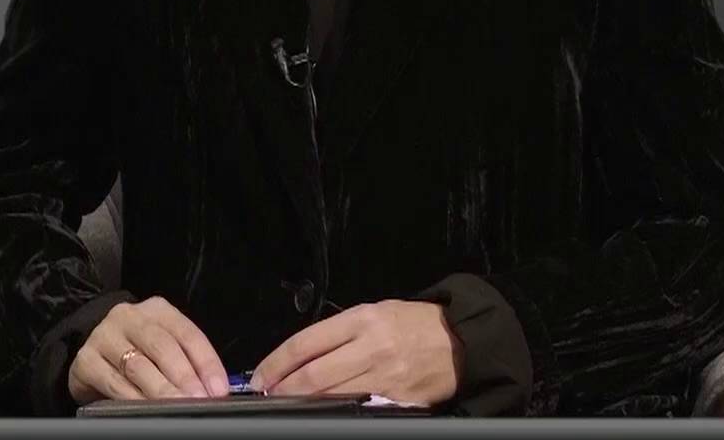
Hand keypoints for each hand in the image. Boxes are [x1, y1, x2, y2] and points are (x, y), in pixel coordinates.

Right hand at [67, 296, 229, 403]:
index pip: (187, 333)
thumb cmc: (138, 354)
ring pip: (137, 365)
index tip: (218, 389)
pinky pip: (113, 381)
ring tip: (177, 407)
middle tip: (198, 399)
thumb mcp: (165, 350)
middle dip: (184, 376)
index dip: (206, 362)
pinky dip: (132, 398)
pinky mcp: (85, 359)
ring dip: (161, 390)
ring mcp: (104, 336)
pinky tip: (145, 409)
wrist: (93, 356)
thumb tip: (214, 390)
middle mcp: (129, 317)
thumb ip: (188, 363)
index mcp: (157, 311)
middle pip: (161, 346)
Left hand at [252, 299, 458, 405]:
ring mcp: (386, 377)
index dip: (275, 363)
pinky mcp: (400, 400)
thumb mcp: (374, 312)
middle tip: (268, 394)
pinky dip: (338, 411)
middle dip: (284, 388)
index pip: (304, 344)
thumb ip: (339, 332)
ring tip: (288, 402)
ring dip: (305, 402)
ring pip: (333, 396)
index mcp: (361, 320)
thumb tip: (301, 355)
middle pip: (314, 375)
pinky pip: (361, 408)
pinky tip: (324, 411)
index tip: (260, 375)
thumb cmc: (414, 323)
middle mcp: (371, 347)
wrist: (462, 340)